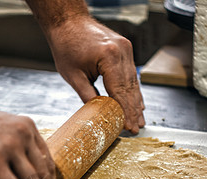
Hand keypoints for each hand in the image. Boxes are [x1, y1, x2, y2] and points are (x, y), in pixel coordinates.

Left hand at [47, 16, 144, 133]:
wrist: (68, 22)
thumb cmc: (66, 46)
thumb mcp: (72, 75)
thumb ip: (87, 95)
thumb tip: (99, 114)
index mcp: (108, 58)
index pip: (120, 92)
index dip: (125, 112)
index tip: (128, 126)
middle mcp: (121, 52)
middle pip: (130, 88)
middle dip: (133, 110)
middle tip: (136, 128)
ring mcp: (126, 49)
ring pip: (133, 81)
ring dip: (136, 102)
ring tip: (139, 119)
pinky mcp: (125, 48)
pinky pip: (131, 73)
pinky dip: (133, 88)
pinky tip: (137, 101)